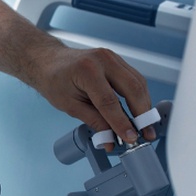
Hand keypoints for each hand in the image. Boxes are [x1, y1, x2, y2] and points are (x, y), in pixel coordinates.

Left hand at [31, 45, 155, 148]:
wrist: (49, 61)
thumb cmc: (54, 81)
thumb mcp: (69, 106)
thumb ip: (93, 121)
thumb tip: (111, 138)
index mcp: (87, 70)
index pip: (109, 102)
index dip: (122, 123)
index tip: (130, 138)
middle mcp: (103, 60)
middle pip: (132, 89)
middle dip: (142, 114)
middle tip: (146, 134)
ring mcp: (113, 58)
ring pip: (138, 83)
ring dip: (144, 106)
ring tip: (145, 126)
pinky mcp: (117, 61)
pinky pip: (135, 79)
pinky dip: (139, 97)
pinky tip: (139, 112)